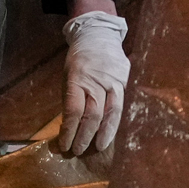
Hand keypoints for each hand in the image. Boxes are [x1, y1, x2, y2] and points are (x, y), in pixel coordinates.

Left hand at [57, 4, 129, 158]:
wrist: (99, 35)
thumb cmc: (79, 59)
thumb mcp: (67, 76)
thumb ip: (70, 99)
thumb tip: (67, 127)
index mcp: (77, 79)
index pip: (73, 111)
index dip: (69, 131)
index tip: (63, 145)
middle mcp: (97, 81)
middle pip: (92, 114)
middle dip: (84, 136)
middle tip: (78, 151)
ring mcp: (113, 81)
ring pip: (111, 111)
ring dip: (104, 133)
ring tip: (98, 147)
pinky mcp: (124, 81)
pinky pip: (121, 105)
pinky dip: (115, 121)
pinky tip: (111, 133)